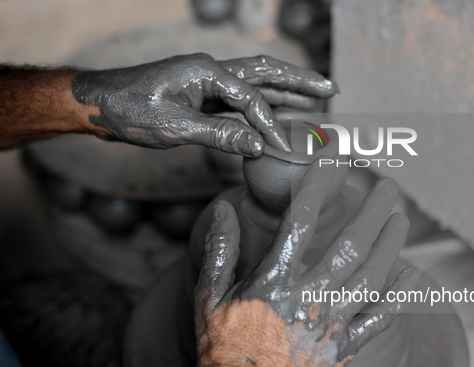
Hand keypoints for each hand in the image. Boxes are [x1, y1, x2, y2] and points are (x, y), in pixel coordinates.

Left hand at [72, 54, 338, 154]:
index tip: (282, 148)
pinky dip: (264, 105)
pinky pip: (242, 98)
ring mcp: (209, 82)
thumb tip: (258, 146)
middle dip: (300, 81)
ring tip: (317, 96)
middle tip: (331, 88)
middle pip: (267, 72)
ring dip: (287, 89)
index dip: (269, 124)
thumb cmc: (131, 111)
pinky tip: (278, 112)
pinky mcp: (204, 96)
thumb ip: (218, 135)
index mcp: (207, 72)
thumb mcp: (173, 127)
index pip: (251, 98)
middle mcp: (213, 71)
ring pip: (258, 82)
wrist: (102, 104)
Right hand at [190, 162, 419, 366]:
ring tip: (401, 217)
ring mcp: (332, 324)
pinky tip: (410, 274)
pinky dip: (399, 295)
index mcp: (275, 281)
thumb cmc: (223, 351)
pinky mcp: (345, 348)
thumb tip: (223, 212)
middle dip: (374, 209)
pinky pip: (380, 318)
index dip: (318, 185)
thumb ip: (219, 251)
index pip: (302, 220)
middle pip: (351, 243)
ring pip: (373, 275)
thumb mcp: (209, 297)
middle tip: (389, 186)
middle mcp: (310, 298)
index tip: (330, 161)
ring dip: (391, 243)